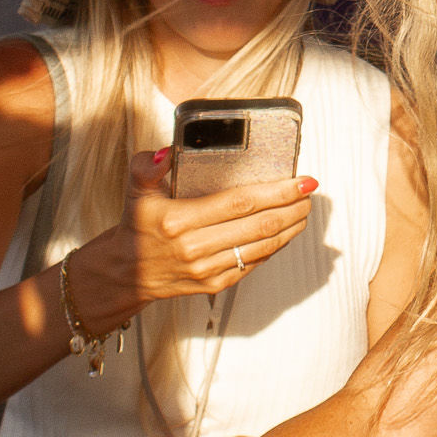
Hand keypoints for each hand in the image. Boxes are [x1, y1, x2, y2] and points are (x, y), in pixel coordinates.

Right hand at [67, 149, 317, 330]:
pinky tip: (285, 230)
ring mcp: (207, 270)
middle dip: (292, 207)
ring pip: (261, 246)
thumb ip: (146, 166)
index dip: (276, 191)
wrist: (126, 271)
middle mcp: (194, 248)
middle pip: (259, 225)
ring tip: (304, 209)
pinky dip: (275, 246)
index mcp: (177, 220)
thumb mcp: (134, 189)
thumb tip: (166, 151)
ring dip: (290, 227)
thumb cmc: (138, 224)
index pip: (239, 202)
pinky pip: (253, 263)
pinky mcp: (214, 284)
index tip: (302, 180)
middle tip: (310, 192)